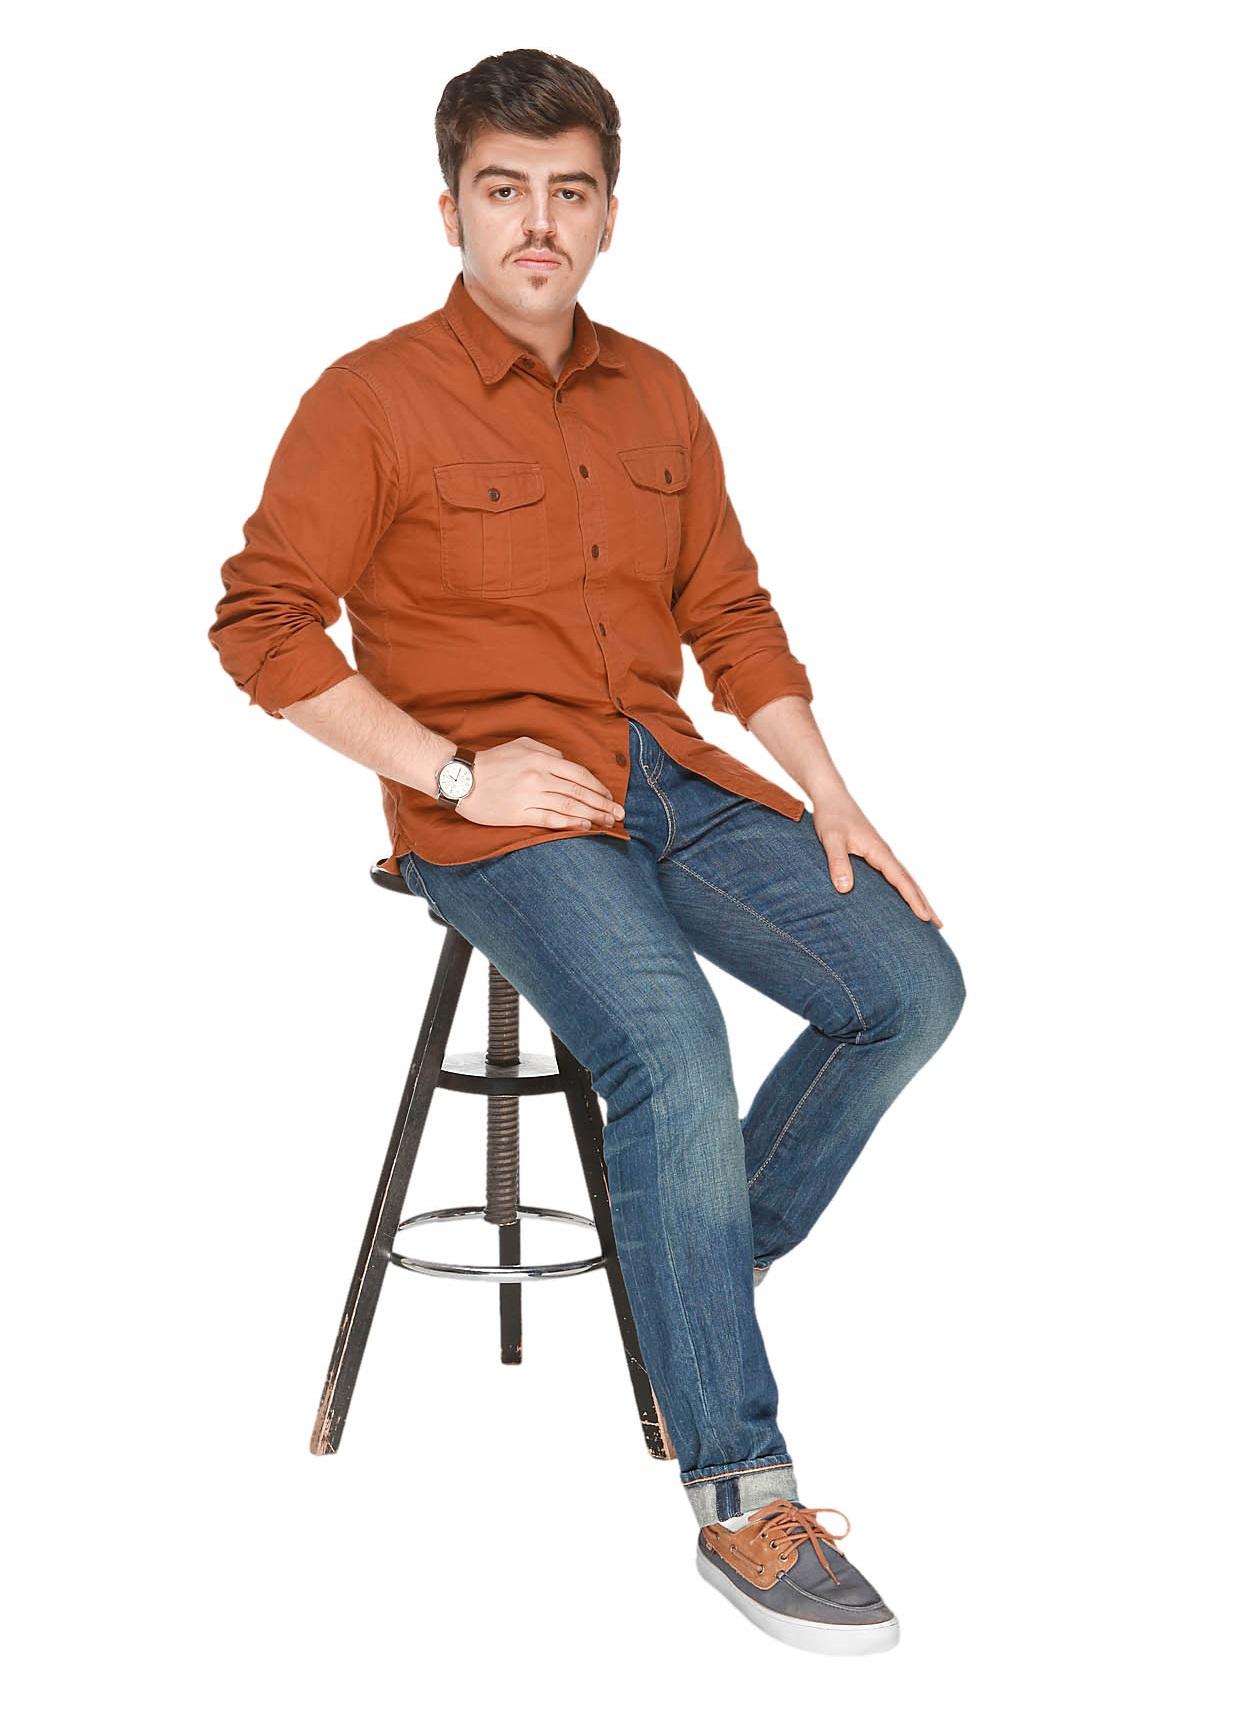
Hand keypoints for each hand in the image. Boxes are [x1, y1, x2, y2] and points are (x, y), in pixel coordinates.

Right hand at [453, 736, 625, 831]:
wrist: (461, 778)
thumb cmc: (492, 761)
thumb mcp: (521, 744)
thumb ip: (547, 752)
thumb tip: (567, 764)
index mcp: (540, 759)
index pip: (578, 774)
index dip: (597, 786)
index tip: (610, 796)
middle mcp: (538, 777)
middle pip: (578, 792)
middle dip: (603, 804)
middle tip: (620, 814)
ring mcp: (529, 796)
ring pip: (569, 806)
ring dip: (592, 815)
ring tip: (607, 823)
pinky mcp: (519, 814)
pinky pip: (550, 819)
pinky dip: (570, 823)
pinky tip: (585, 826)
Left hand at [811, 788, 942, 925]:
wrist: (831, 798)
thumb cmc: (831, 817)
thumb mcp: (831, 840)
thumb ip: (838, 862)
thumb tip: (845, 889)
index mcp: (879, 851)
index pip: (901, 880)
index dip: (913, 900)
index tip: (925, 917)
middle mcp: (884, 853)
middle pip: (910, 882)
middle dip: (924, 902)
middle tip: (939, 924)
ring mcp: (881, 854)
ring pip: (904, 879)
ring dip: (917, 897)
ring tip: (928, 916)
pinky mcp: (873, 854)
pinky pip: (893, 876)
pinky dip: (903, 889)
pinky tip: (902, 898)